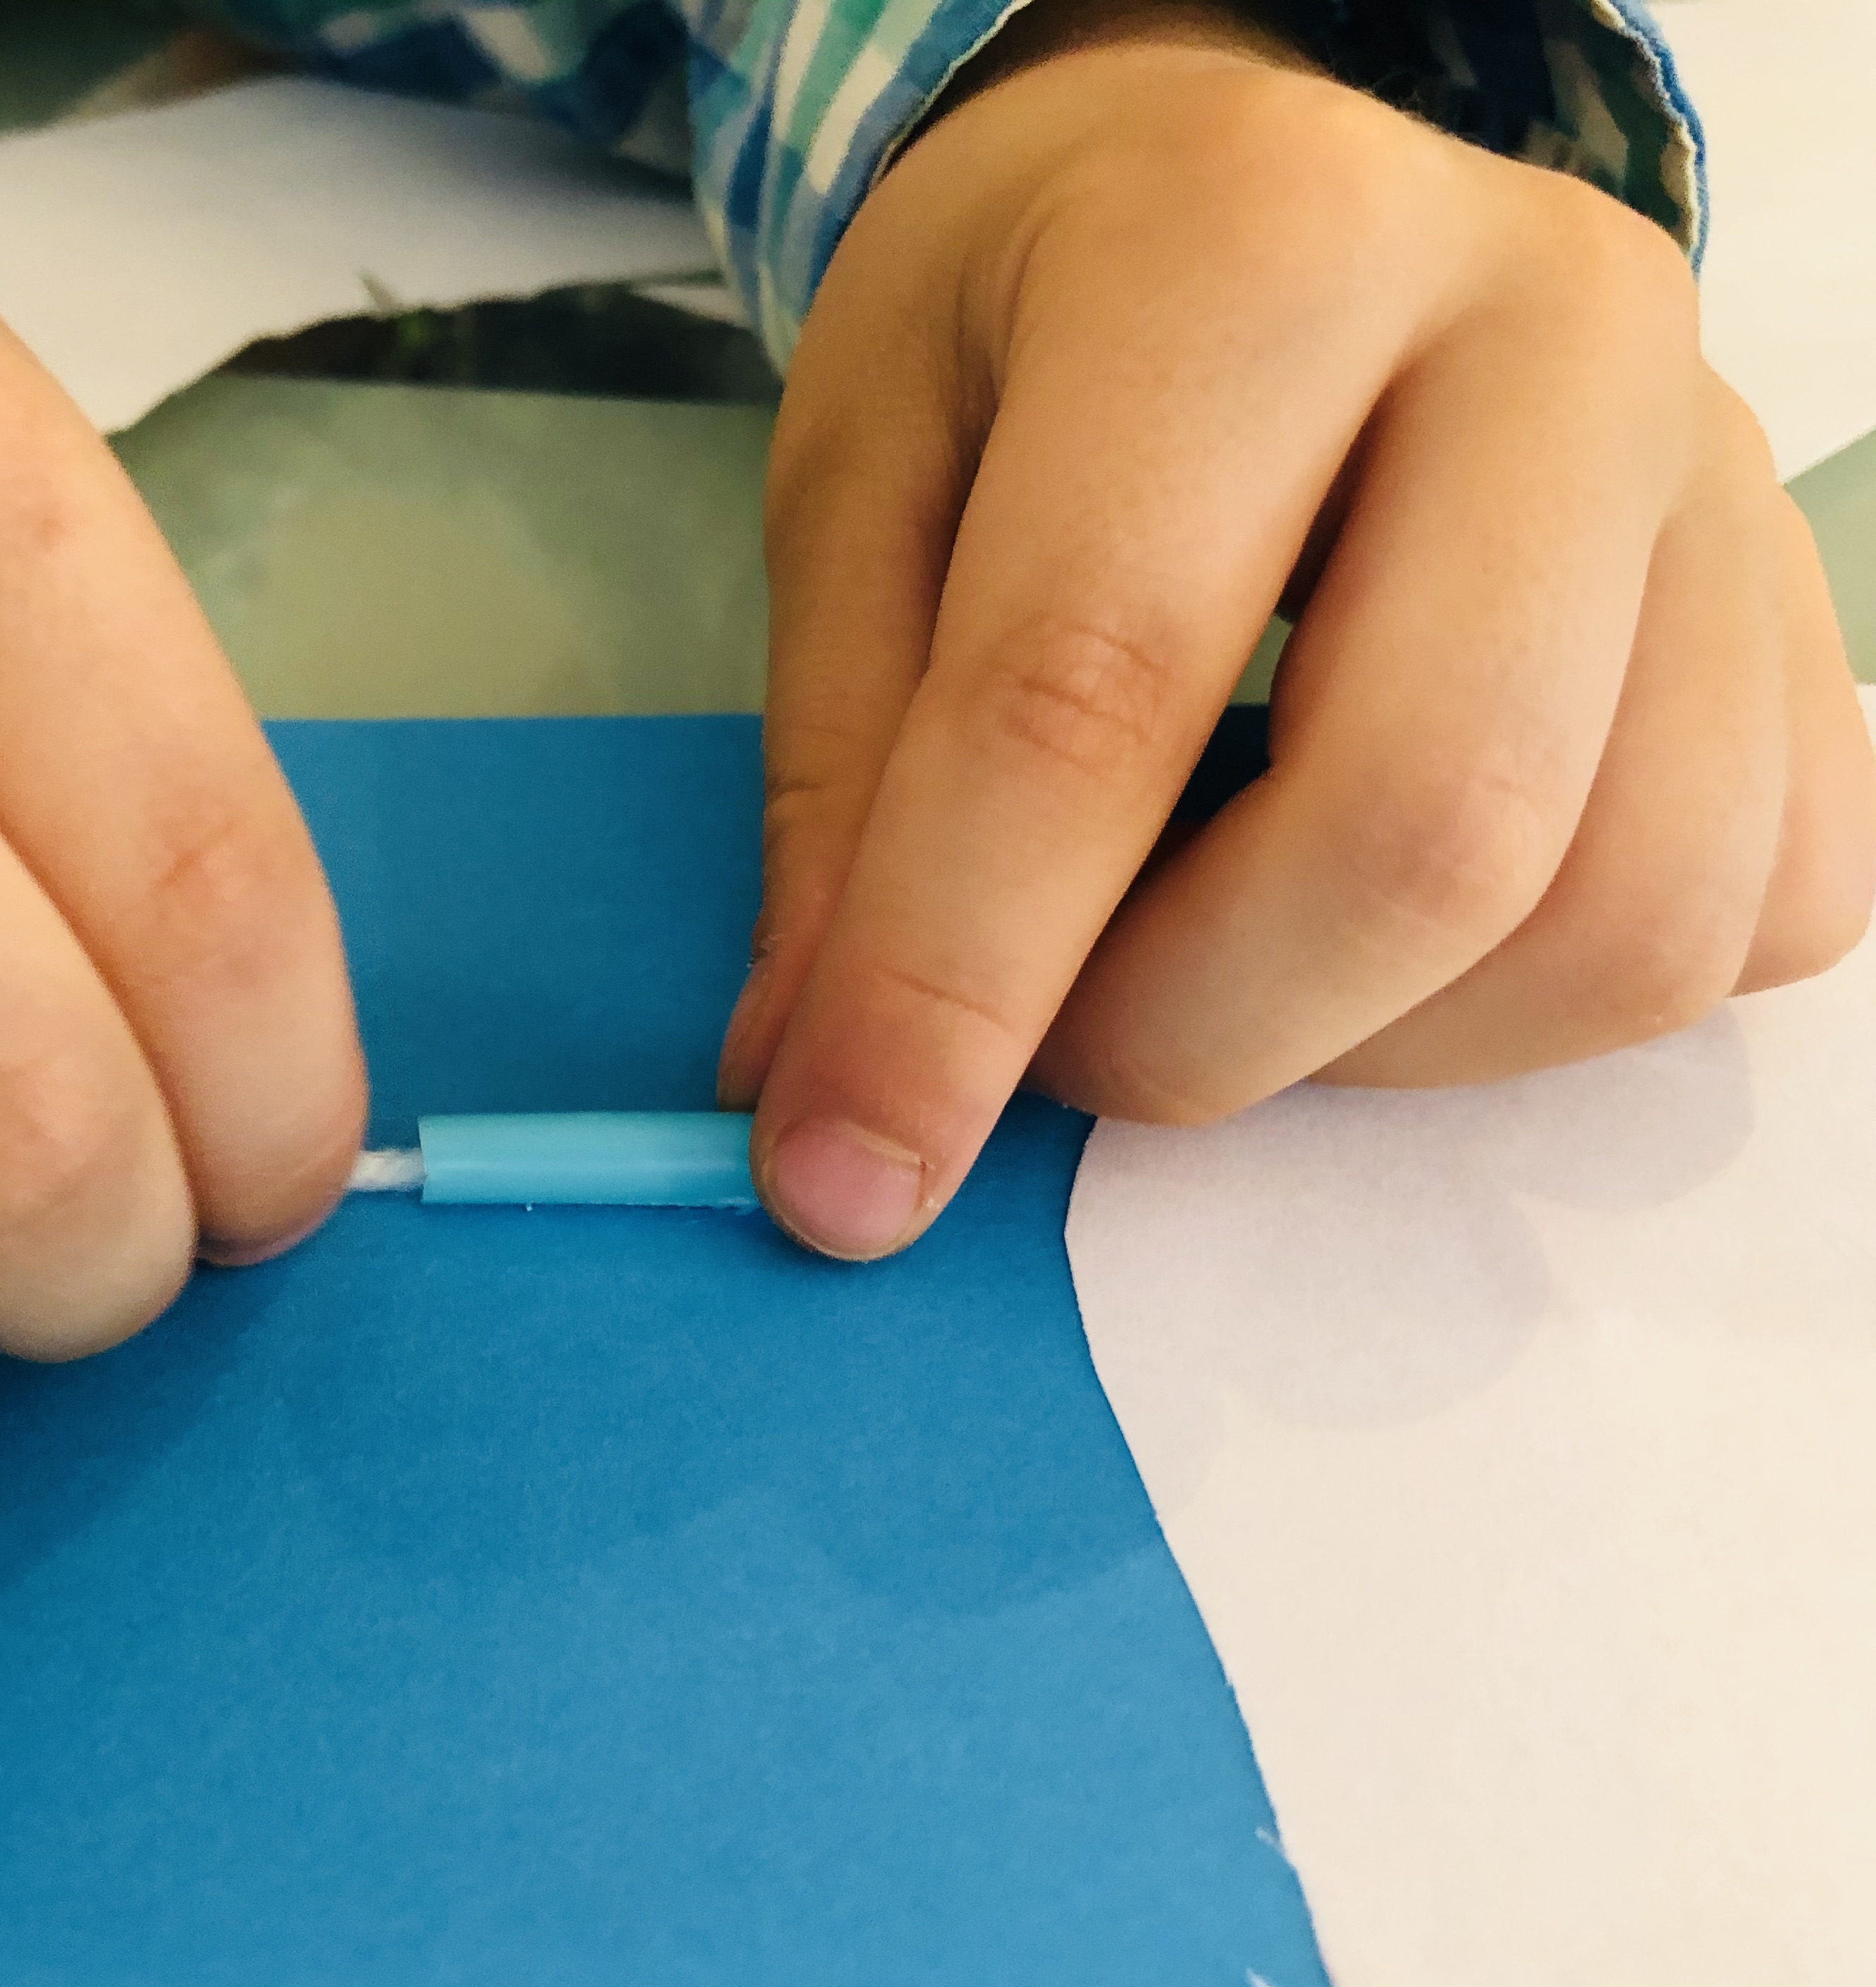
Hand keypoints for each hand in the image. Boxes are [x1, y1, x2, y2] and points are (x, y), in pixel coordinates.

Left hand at [720, 2, 1875, 1259]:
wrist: (1239, 196)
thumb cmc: (1023, 337)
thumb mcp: (856, 497)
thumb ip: (842, 790)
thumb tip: (817, 1098)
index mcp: (1260, 243)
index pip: (1097, 684)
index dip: (953, 981)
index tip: (841, 1182)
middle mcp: (1559, 326)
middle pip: (1430, 823)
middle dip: (1192, 1031)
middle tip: (1052, 1039)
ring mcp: (1724, 478)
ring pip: (1620, 921)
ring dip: (1363, 1047)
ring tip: (1210, 958)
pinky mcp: (1807, 628)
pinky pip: (1741, 927)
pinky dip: (1530, 1016)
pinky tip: (1378, 930)